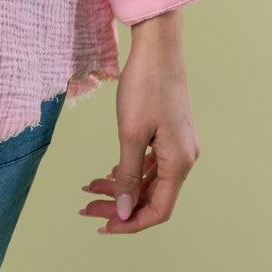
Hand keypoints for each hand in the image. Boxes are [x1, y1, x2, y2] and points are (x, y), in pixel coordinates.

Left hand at [79, 14, 201, 235]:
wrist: (157, 47)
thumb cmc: (144, 86)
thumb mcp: (131, 133)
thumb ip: (128, 175)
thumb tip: (125, 212)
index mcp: (179, 163)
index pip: (158, 210)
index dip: (130, 223)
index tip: (103, 225)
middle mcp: (185, 159)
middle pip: (152, 197)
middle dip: (119, 206)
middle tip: (87, 207)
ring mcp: (180, 145)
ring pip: (150, 180)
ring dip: (122, 187)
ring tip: (90, 189)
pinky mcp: (172, 133)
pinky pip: (152, 163)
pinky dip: (131, 170)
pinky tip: (111, 172)